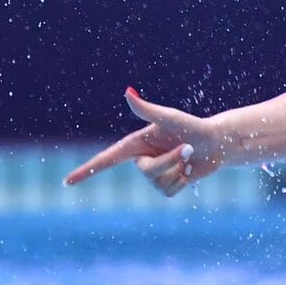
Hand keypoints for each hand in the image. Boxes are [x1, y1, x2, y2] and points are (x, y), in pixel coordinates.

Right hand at [63, 87, 224, 195]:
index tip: (67, 182)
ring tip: (189, 157)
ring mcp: (155, 173)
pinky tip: (190, 171)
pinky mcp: (169, 184)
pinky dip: (183, 182)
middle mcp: (143, 158)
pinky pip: (169, 192)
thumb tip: (128, 92)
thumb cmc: (194, 127)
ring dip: (178, 170)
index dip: (87, 170)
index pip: (107, 158)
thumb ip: (147, 109)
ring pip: (158, 183)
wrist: (218, 143)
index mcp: (137, 143)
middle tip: (188, 148)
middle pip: (146, 172)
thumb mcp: (171, 117)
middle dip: (170, 161)